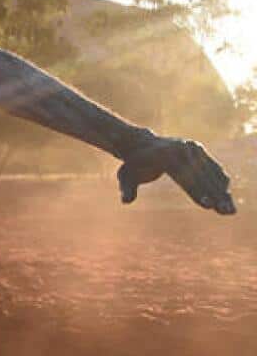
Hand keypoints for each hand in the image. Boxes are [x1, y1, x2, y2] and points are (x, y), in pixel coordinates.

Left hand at [117, 137, 235, 214]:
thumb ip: (127, 188)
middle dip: (215, 196)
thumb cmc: (133, 164)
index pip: (185, 178)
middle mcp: (183, 150)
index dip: (197, 193)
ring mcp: (192, 148)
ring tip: (230, 209)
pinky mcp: (198, 149)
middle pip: (202, 177)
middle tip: (226, 212)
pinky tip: (226, 195)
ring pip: (211, 172)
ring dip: (222, 191)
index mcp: (167, 157)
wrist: (140, 143)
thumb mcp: (126, 176)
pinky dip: (219, 180)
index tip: (208, 205)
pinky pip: (211, 166)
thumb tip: (125, 201)